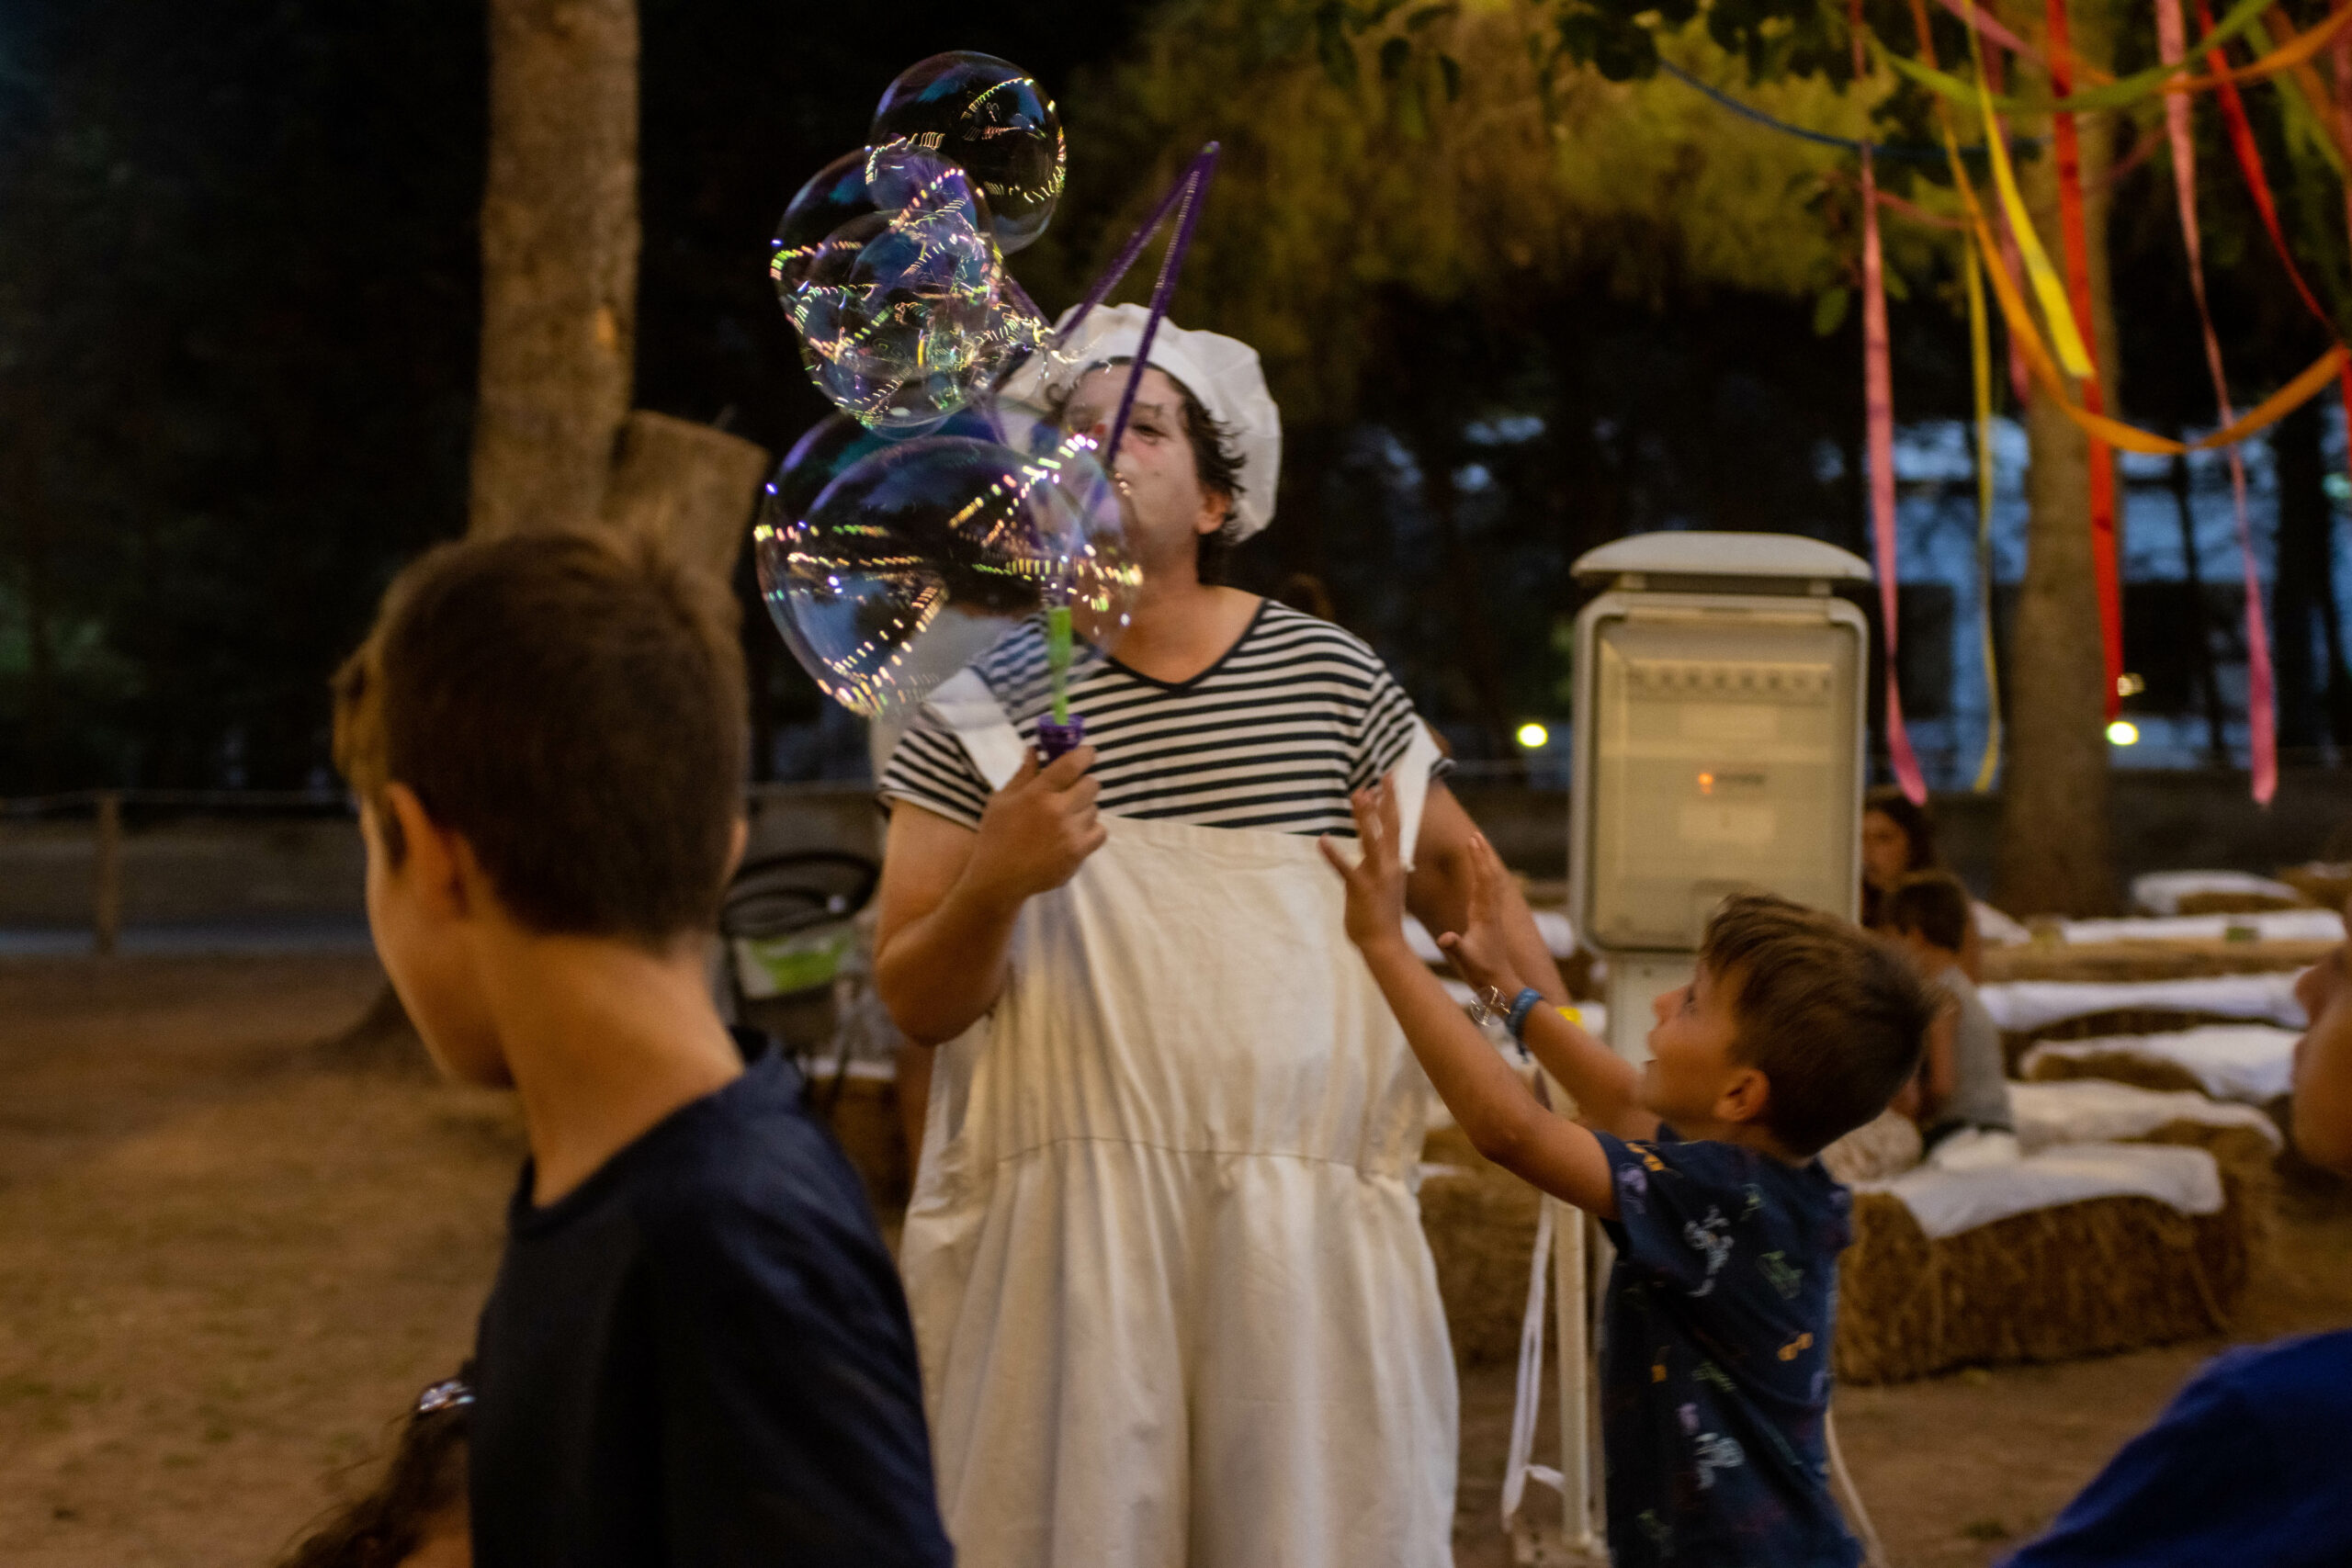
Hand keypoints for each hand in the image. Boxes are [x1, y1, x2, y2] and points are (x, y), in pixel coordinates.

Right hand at [960, 745, 1105, 907]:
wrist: (999, 879)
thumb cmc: (997, 836)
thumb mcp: (1002, 800)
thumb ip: (1023, 774)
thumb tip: (1035, 749)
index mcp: (1037, 794)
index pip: (1072, 765)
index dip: (1085, 754)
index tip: (1088, 753)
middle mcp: (1058, 810)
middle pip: (1091, 785)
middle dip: (1084, 783)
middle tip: (1072, 790)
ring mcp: (1072, 833)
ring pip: (1095, 808)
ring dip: (1084, 808)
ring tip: (1067, 817)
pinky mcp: (1079, 853)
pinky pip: (1100, 832)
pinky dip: (1091, 830)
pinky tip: (1075, 833)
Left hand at [1321, 782, 1408, 948]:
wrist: (1385, 944)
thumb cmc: (1382, 914)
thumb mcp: (1383, 883)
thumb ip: (1376, 863)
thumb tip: (1370, 847)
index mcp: (1395, 863)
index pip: (1396, 826)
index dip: (1391, 803)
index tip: (1385, 782)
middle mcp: (1390, 865)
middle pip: (1391, 825)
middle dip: (1387, 800)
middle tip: (1382, 776)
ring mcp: (1377, 876)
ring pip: (1372, 840)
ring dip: (1365, 817)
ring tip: (1358, 795)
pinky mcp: (1361, 889)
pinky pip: (1345, 869)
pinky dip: (1333, 854)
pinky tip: (1322, 840)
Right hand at [1435, 832, 1525, 997]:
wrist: (1499, 984)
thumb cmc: (1481, 972)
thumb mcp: (1464, 959)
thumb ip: (1455, 947)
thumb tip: (1445, 938)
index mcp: (1484, 914)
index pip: (1482, 880)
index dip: (1477, 859)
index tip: (1472, 840)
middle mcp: (1490, 910)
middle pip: (1490, 875)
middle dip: (1482, 855)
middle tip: (1475, 835)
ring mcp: (1491, 915)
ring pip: (1491, 882)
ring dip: (1484, 863)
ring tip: (1477, 847)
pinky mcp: (1489, 920)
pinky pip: (1488, 891)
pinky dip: (1483, 877)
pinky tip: (1478, 874)